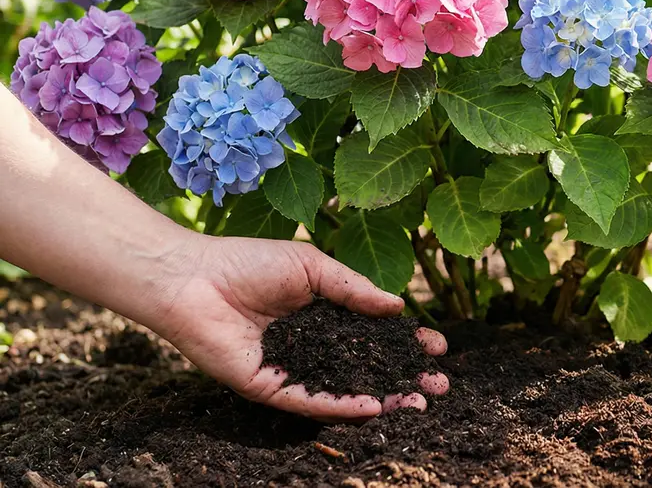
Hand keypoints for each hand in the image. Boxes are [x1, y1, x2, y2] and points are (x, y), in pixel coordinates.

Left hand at [147, 234, 449, 421]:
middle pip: (367, 368)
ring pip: (345, 390)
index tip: (436, 347)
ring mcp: (293, 369)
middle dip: (405, 378)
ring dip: (384, 398)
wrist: (194, 279)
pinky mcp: (269, 387)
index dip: (406, 342)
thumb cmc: (249, 263)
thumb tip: (398, 307)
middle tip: (438, 385)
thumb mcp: (312, 268)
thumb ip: (354, 290)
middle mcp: (313, 347)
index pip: (375, 334)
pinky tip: (372, 407)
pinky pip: (311, 401)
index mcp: (325, 315)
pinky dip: (342, 406)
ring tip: (418, 402)